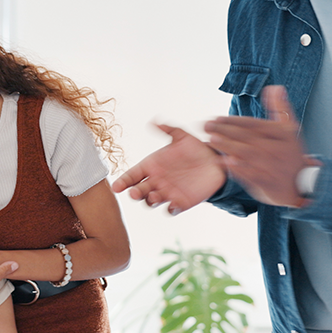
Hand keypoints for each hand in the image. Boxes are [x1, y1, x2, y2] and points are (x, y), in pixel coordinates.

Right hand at [112, 124, 226, 214]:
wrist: (215, 162)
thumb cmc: (195, 149)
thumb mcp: (182, 137)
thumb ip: (169, 130)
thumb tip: (154, 122)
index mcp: (151, 166)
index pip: (132, 175)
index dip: (123, 182)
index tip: (116, 187)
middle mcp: (155, 181)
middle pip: (139, 191)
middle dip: (135, 193)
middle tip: (134, 193)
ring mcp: (167, 193)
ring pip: (151, 201)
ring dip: (150, 200)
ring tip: (154, 195)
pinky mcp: (180, 202)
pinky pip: (171, 210)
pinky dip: (170, 210)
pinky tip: (172, 205)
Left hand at [205, 85, 309, 207]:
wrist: (302, 185)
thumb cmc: (290, 154)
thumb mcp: (289, 130)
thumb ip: (280, 108)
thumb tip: (274, 87)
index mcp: (281, 134)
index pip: (254, 124)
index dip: (234, 121)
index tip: (216, 118)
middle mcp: (276, 148)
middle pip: (248, 137)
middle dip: (225, 130)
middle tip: (207, 125)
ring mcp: (272, 166)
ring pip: (247, 154)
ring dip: (228, 146)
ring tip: (210, 139)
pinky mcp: (267, 182)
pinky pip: (250, 174)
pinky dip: (237, 168)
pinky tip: (222, 162)